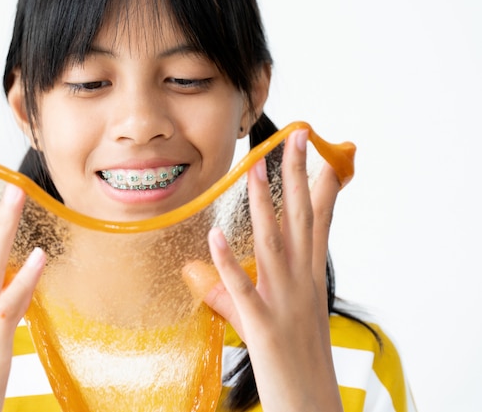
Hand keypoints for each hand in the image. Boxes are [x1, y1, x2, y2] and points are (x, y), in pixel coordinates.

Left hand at [204, 129, 343, 410]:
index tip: (322, 153)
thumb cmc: (296, 359)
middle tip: (297, 137)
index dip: (320, 186)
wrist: (310, 403)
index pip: (318, 222)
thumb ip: (232, 287)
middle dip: (298, 177)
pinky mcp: (261, 328)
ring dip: (265, 208)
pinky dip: (228, 264)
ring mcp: (283, 304)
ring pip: (273, 246)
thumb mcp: (273, 315)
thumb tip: (199, 265)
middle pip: (301, 221)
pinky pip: (242, 291)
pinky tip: (215, 237)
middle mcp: (301, 284)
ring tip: (256, 172)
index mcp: (309, 278)